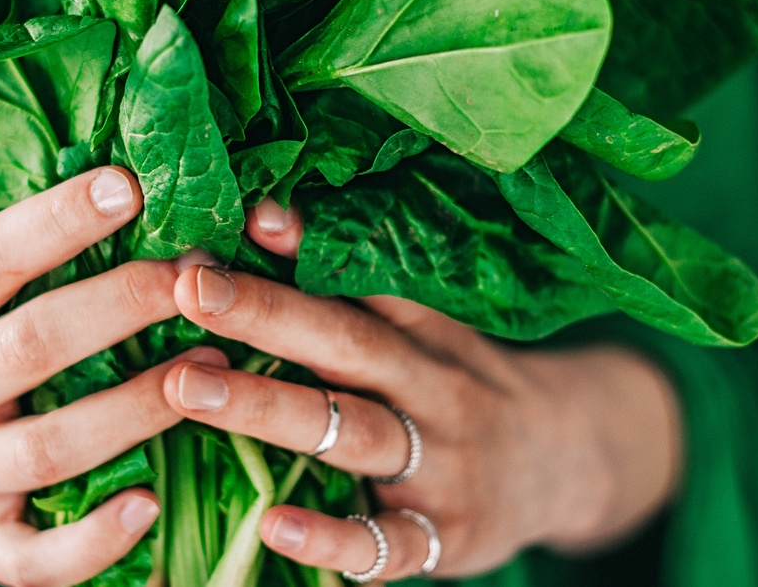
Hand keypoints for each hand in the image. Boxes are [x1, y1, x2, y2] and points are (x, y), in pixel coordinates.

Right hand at [0, 167, 214, 586]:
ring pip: (54, 447)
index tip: (128, 181)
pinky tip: (152, 505)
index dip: (56, 221)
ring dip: (141, 407)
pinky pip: (35, 559)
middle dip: (125, 304)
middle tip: (202, 272)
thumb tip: (90, 158)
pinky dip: (94, 543)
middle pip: (35, 345)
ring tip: (219, 367)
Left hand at [160, 200, 683, 579]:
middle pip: (348, 344)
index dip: (305, 248)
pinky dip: (332, 537)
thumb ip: (350, 288)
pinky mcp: (445, 539)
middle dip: (265, 313)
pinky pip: (385, 543)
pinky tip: (274, 524)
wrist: (570, 466)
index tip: (244, 216)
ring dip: (268, 408)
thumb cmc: (460, 386)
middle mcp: (435, 389)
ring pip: (352, 433)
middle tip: (188, 289)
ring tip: (187, 386)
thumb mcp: (424, 331)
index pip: (364, 281)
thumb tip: (259, 214)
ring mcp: (443, 466)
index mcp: (426, 332)